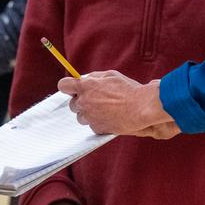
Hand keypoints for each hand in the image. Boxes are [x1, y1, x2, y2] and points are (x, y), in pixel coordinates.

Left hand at [59, 72, 178, 136]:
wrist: (141, 107)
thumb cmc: (128, 89)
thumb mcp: (110, 75)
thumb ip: (94, 77)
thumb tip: (85, 79)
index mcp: (86, 86)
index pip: (64, 85)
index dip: (68, 87)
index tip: (73, 88)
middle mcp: (84, 102)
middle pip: (72, 104)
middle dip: (81, 102)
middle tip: (95, 100)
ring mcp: (89, 117)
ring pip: (81, 117)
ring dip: (88, 114)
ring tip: (104, 110)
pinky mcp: (96, 128)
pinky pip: (92, 125)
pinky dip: (98, 122)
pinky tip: (110, 117)